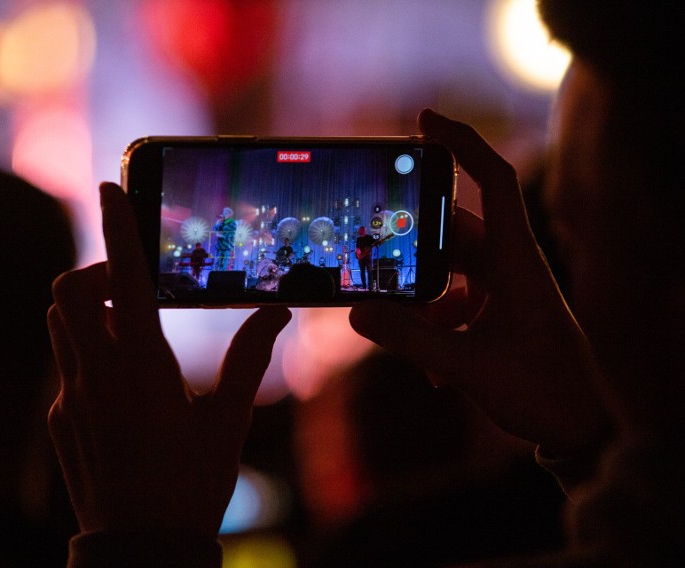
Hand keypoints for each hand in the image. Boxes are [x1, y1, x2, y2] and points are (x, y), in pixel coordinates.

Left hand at [48, 182, 290, 537]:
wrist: (141, 548)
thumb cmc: (191, 484)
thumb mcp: (229, 420)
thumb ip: (251, 358)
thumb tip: (277, 312)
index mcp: (141, 366)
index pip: (122, 278)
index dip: (117, 226)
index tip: (109, 187)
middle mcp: (95, 374)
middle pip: (68, 290)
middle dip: (94, 271)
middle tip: (128, 284)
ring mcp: (69, 397)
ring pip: (58, 324)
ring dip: (86, 309)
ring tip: (127, 328)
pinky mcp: (58, 420)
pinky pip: (64, 366)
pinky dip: (85, 353)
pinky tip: (120, 386)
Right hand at [350, 109, 608, 455]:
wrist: (580, 429)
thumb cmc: (541, 390)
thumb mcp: (467, 366)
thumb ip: (409, 339)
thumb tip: (357, 313)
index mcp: (517, 260)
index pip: (493, 180)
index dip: (461, 143)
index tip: (422, 121)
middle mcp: (511, 265)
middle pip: (453, 230)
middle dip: (414, 241)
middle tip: (372, 241)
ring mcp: (506, 289)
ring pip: (449, 271)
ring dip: (423, 299)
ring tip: (400, 327)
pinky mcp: (500, 313)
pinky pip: (456, 303)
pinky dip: (437, 328)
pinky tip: (433, 374)